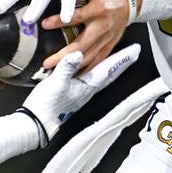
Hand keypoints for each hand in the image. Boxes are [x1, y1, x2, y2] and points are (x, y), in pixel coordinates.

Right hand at [21, 43, 139, 142]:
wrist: (36, 122)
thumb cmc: (47, 105)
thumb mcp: (57, 82)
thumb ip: (67, 66)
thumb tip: (78, 52)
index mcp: (88, 87)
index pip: (109, 69)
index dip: (122, 59)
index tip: (135, 50)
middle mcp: (87, 90)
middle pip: (109, 73)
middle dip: (121, 62)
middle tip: (133, 52)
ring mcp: (80, 92)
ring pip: (100, 75)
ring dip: (110, 65)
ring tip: (117, 56)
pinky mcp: (71, 92)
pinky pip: (88, 77)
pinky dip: (94, 69)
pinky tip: (90, 66)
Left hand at [42, 0, 130, 71]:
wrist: (131, 0)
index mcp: (99, 9)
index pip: (77, 17)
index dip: (60, 21)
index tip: (44, 24)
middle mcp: (104, 26)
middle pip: (82, 45)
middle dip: (64, 56)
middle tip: (48, 63)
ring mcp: (107, 39)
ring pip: (89, 57)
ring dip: (72, 67)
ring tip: (55, 73)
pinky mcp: (109, 46)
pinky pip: (97, 61)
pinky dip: (85, 69)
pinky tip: (73, 75)